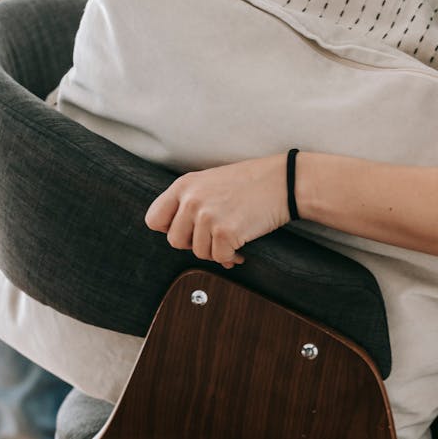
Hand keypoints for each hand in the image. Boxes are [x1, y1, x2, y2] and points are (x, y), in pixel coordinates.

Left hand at [145, 155, 288, 267]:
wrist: (283, 182)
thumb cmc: (251, 182)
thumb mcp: (210, 181)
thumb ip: (189, 201)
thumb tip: (180, 235)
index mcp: (184, 185)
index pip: (154, 219)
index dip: (169, 229)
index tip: (187, 230)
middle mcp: (191, 200)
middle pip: (175, 241)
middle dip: (195, 244)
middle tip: (213, 237)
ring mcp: (208, 216)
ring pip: (199, 253)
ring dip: (216, 251)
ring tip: (231, 240)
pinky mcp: (226, 232)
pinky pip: (220, 257)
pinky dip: (232, 256)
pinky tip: (241, 247)